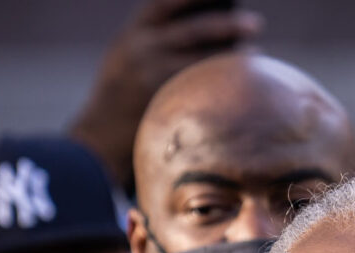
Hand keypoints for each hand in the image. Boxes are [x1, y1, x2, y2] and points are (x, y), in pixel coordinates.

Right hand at [68, 0, 263, 188]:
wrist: (99, 138)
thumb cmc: (124, 92)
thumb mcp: (129, 55)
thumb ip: (158, 37)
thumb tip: (213, 21)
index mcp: (133, 33)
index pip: (166, 3)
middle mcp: (142, 51)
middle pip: (193, 31)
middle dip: (227, 25)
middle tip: (254, 23)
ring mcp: (154, 79)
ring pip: (203, 61)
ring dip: (232, 55)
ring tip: (255, 51)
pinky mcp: (166, 105)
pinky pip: (203, 88)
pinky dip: (224, 81)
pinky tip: (242, 80)